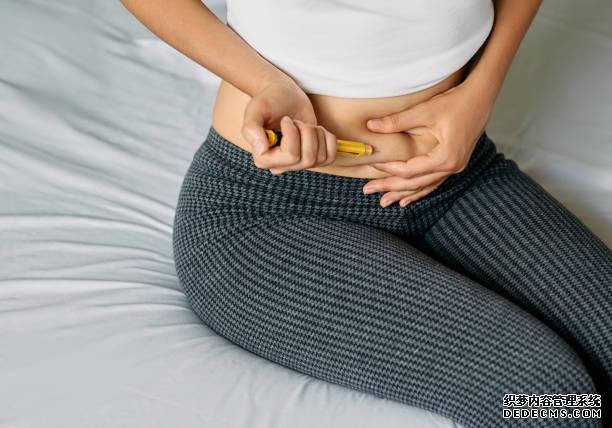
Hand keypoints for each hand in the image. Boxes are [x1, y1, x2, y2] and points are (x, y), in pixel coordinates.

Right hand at [241, 80, 336, 173]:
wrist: (283, 95)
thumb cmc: (268, 101)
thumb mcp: (256, 109)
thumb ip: (251, 128)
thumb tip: (261, 149)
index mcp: (263, 158)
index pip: (290, 156)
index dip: (293, 134)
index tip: (286, 120)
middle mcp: (280, 166)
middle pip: (307, 159)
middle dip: (306, 132)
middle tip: (296, 121)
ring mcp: (298, 164)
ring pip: (319, 158)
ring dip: (316, 134)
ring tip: (303, 124)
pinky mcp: (313, 159)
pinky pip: (330, 158)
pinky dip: (328, 140)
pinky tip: (316, 130)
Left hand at [362, 81, 491, 207]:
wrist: (481, 96)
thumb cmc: (456, 101)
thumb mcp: (425, 111)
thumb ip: (397, 121)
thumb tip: (370, 126)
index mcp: (445, 158)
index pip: (410, 170)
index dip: (389, 169)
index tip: (372, 165)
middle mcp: (452, 167)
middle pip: (416, 183)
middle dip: (391, 188)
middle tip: (368, 191)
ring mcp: (455, 167)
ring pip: (424, 186)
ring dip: (404, 194)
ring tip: (384, 202)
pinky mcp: (455, 162)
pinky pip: (434, 182)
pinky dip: (419, 190)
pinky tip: (407, 199)